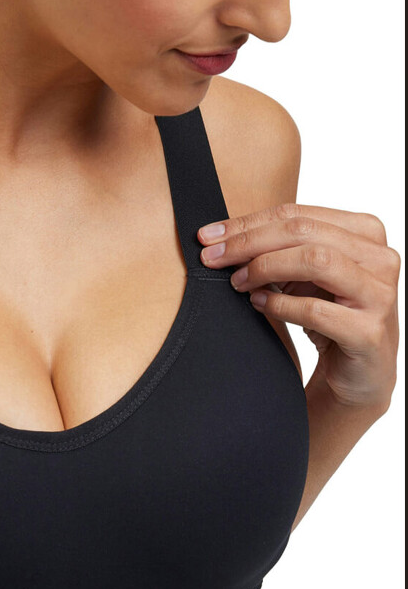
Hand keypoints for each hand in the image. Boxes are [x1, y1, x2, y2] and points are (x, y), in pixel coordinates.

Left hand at [197, 203, 400, 411]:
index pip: (297, 214)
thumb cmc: (327, 316)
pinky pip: (316, 309)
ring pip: (315, 260)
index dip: (246, 223)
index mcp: (365, 233)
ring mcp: (379, 295)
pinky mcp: (369, 332)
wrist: (356, 375)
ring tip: (238, 282)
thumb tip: (220, 238)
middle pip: (303, 230)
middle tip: (212, 258)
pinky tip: (258, 304)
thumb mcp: (300, 275)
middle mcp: (380, 258)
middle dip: (248, 242)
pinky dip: (279, 304)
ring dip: (265, 267)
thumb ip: (274, 250)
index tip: (207, 236)